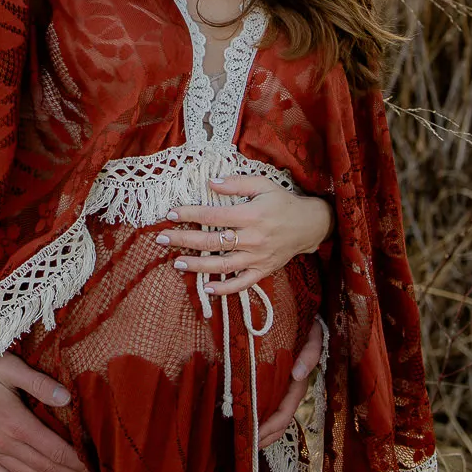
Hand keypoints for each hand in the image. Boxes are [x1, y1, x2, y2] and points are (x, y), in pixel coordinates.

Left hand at [156, 175, 331, 297]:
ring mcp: (258, 257)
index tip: (171, 213)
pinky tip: (206, 289)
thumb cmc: (283, 202)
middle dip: (184, 240)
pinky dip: (225, 289)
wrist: (309, 225)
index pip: (214, 216)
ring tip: (176, 263)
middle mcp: (253, 238)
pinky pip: (242, 283)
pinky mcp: (263, 270)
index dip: (190, 214)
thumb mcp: (263, 184)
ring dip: (198, 266)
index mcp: (252, 215)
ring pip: (223, 265)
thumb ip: (237, 183)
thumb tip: (211, 182)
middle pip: (213, 242)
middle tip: (162, 238)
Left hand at [257, 318, 323, 449]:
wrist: (308, 317)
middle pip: (281, 419)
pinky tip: (248, 420)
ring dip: (264, 431)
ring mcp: (285, 385)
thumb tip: (298, 375)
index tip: (255, 437)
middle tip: (247, 447)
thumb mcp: (314, 337)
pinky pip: (269, 402)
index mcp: (299, 381)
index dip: (272, 426)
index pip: (285, 410)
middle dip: (267, 436)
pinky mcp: (277, 380)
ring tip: (247, 441)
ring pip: (275, 414)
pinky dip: (260, 414)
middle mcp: (292, 387)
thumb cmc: (310, 326)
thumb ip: (310, 354)